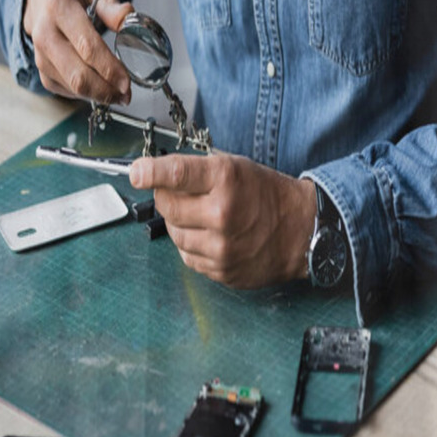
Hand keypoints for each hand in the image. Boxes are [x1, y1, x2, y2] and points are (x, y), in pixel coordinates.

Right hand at [23, 0, 132, 103]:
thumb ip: (111, 5)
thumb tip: (129, 17)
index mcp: (58, 5)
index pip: (86, 46)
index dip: (109, 68)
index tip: (127, 81)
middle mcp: (44, 31)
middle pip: (77, 74)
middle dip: (106, 90)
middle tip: (126, 95)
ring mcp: (39, 53)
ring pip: (71, 86)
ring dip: (98, 95)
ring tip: (118, 94)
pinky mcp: (41, 68)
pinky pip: (64, 89)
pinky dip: (85, 94)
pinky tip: (99, 88)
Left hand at [129, 153, 316, 288]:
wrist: (300, 231)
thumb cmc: (266, 195)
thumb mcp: (236, 167)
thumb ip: (196, 170)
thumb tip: (152, 173)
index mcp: (227, 180)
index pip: (177, 174)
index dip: (151, 173)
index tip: (136, 173)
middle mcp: (223, 214)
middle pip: (167, 206)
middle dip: (167, 197)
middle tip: (179, 192)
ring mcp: (221, 246)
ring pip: (174, 233)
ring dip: (179, 222)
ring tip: (203, 215)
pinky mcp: (221, 270)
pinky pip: (187, 255)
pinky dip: (192, 243)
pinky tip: (210, 235)